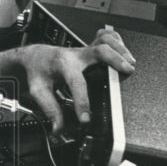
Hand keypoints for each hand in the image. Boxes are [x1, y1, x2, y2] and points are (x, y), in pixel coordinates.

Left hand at [15, 26, 134, 132]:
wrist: (36, 57)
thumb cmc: (38, 71)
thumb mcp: (38, 91)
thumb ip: (50, 109)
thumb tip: (59, 128)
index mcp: (62, 64)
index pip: (76, 82)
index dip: (83, 101)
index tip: (86, 118)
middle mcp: (76, 54)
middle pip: (99, 50)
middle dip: (115, 60)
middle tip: (127, 72)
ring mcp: (84, 50)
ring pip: (105, 39)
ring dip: (119, 48)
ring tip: (130, 63)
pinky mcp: (89, 49)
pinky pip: (105, 37)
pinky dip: (116, 41)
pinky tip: (123, 51)